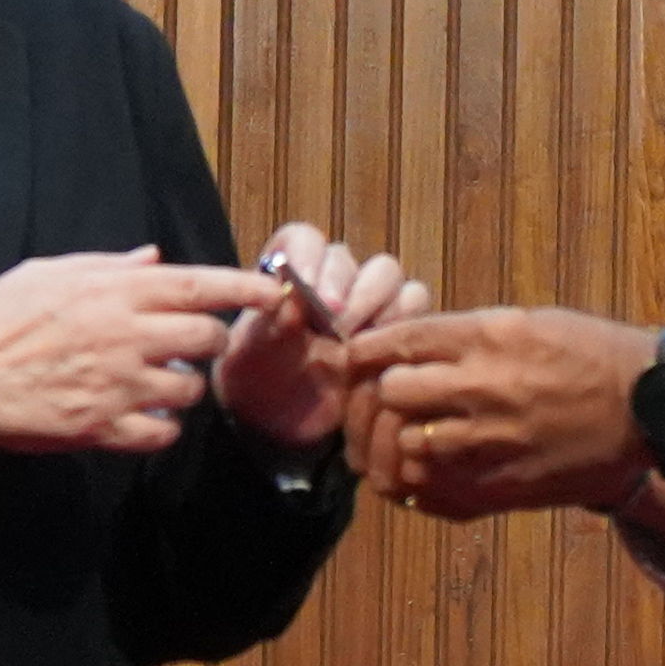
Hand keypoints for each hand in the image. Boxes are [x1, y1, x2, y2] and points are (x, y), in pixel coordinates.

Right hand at [0, 250, 275, 455]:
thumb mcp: (49, 271)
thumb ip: (109, 265)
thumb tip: (154, 258)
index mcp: (116, 292)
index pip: (199, 284)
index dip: (244, 287)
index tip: (274, 292)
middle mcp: (128, 336)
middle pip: (208, 338)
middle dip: (211, 341)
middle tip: (193, 344)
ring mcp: (121, 386)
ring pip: (191, 389)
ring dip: (185, 386)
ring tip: (157, 382)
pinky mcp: (106, 428)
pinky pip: (163, 433)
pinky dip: (162, 426)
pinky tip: (144, 417)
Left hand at [213, 223, 424, 450]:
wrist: (278, 426)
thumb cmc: (258, 383)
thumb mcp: (251, 354)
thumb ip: (269, 323)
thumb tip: (293, 298)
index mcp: (289, 272)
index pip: (304, 239)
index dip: (307, 256)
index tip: (303, 287)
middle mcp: (330, 280)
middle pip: (349, 258)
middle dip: (344, 286)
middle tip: (333, 324)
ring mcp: (365, 302)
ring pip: (388, 275)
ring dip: (375, 302)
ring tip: (354, 342)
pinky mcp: (394, 328)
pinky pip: (413, 305)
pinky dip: (402, 322)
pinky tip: (379, 352)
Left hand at [344, 305, 662, 515]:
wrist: (651, 409)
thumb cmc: (594, 356)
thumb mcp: (527, 322)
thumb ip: (465, 336)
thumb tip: (408, 347)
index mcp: (487, 338)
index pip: (396, 343)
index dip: (363, 352)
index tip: (356, 358)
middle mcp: (482, 388)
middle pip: (389, 394)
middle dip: (376, 395)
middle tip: (374, 401)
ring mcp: (490, 443)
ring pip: (402, 447)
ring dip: (392, 441)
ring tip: (394, 438)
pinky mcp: (501, 487)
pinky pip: (430, 491)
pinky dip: (415, 479)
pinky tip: (418, 469)